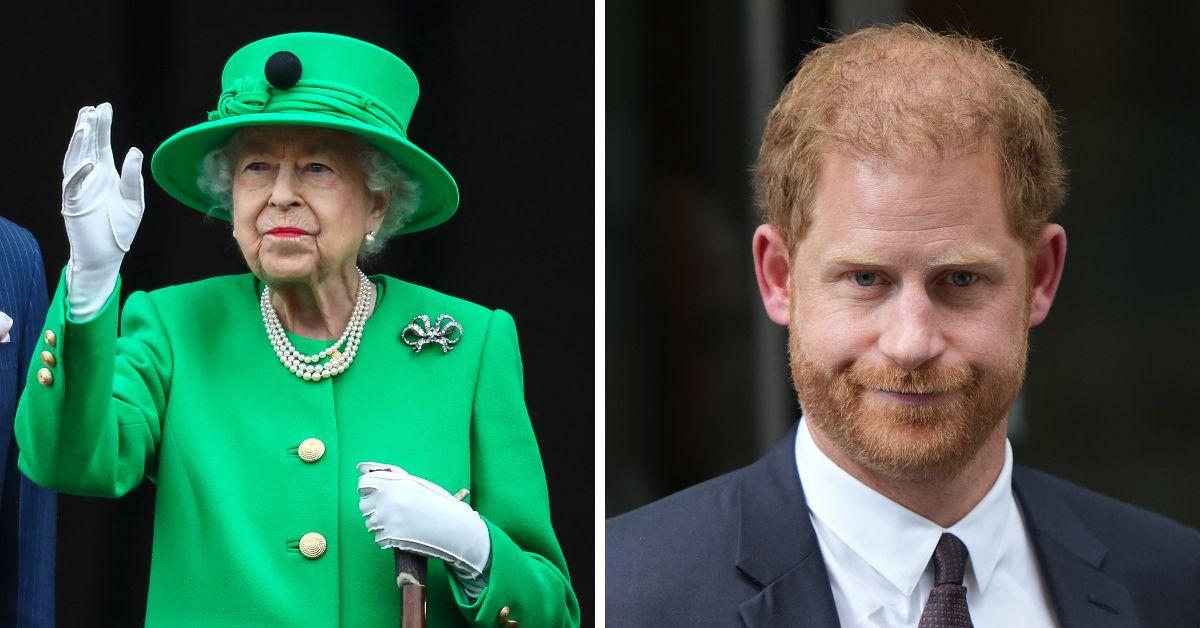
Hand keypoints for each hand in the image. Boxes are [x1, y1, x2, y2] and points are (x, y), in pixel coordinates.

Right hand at [62, 103, 144, 320]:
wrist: (108, 255)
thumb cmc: (120, 229)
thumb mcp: (134, 202)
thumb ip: (133, 178)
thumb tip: (134, 150)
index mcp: (107, 174)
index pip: (103, 144)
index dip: (102, 126)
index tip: (103, 107)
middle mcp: (91, 176)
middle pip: (88, 147)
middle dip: (89, 128)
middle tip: (92, 109)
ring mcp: (79, 188)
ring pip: (75, 160)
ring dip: (79, 144)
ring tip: (85, 125)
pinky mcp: (72, 203)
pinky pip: (73, 185)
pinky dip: (80, 173)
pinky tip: (89, 161)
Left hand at [357, 462, 490, 582]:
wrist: (452, 529)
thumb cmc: (436, 505)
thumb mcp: (417, 484)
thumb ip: (390, 474)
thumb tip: (362, 467)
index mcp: (396, 483)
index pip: (364, 484)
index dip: (369, 490)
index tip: (377, 494)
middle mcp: (389, 499)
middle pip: (364, 505)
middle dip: (375, 508)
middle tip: (394, 511)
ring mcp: (388, 519)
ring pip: (369, 523)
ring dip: (380, 524)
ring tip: (400, 523)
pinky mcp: (389, 537)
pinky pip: (377, 538)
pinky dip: (386, 538)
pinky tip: (401, 534)